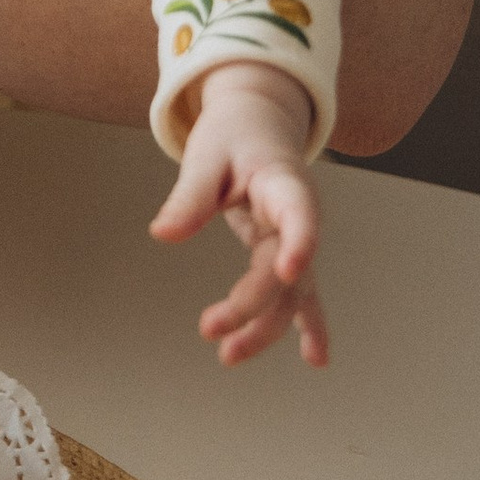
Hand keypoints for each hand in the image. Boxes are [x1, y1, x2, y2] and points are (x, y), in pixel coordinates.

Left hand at [150, 65, 327, 368]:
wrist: (259, 120)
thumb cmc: (233, 134)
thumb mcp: (206, 155)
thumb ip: (190, 196)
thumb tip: (163, 234)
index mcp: (283, 182)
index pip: (299, 213)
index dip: (299, 242)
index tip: (288, 272)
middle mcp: (300, 215)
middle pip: (285, 268)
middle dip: (253, 303)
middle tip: (209, 328)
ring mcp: (298, 237)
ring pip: (291, 291)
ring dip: (266, 326)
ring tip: (229, 355)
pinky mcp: (288, 251)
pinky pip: (300, 293)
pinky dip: (308, 325)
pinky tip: (316, 359)